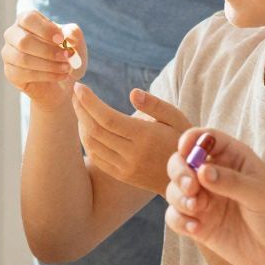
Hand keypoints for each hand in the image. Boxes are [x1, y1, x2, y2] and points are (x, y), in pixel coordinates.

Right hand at [2, 11, 86, 106]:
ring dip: (49, 65)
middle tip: (67, 57)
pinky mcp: (10, 73)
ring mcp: (8, 54)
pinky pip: (24, 74)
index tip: (62, 40)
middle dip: (48, 51)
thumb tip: (67, 36)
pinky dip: (46, 75)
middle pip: (23, 41)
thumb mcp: (76, 44)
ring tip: (67, 68)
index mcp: (27, 20)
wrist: (61, 82)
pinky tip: (61, 75)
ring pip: (23, 59)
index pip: (29, 18)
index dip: (45, 29)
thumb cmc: (66, 57)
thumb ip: (74, 34)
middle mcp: (13, 35)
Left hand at [73, 84, 188, 192]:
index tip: (79, 86)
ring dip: (81, 124)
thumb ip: (155, 104)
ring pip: (92, 145)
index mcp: (145, 137)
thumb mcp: (177, 117)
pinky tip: (86, 126)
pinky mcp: (121, 175)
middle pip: (95, 130)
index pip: (108, 118)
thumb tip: (132, 92)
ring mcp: (125, 168)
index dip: (89, 102)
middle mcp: (132, 155)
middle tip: (75, 93)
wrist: (189, 177)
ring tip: (79, 107)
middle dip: (81, 109)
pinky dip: (87, 141)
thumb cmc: (183, 140)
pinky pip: (96, 158)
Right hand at [164, 125, 264, 264]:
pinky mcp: (200, 224)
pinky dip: (179, 220)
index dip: (191, 140)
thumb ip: (231, 182)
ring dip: (179, 198)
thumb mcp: (260, 194)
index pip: (205, 139)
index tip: (185, 150)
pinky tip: (196, 229)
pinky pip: (175, 217)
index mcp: (233, 158)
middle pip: (182, 162)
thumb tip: (202, 170)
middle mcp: (215, 176)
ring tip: (197, 210)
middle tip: (191, 187)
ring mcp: (206, 201)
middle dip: (179, 172)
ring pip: (175, 190)